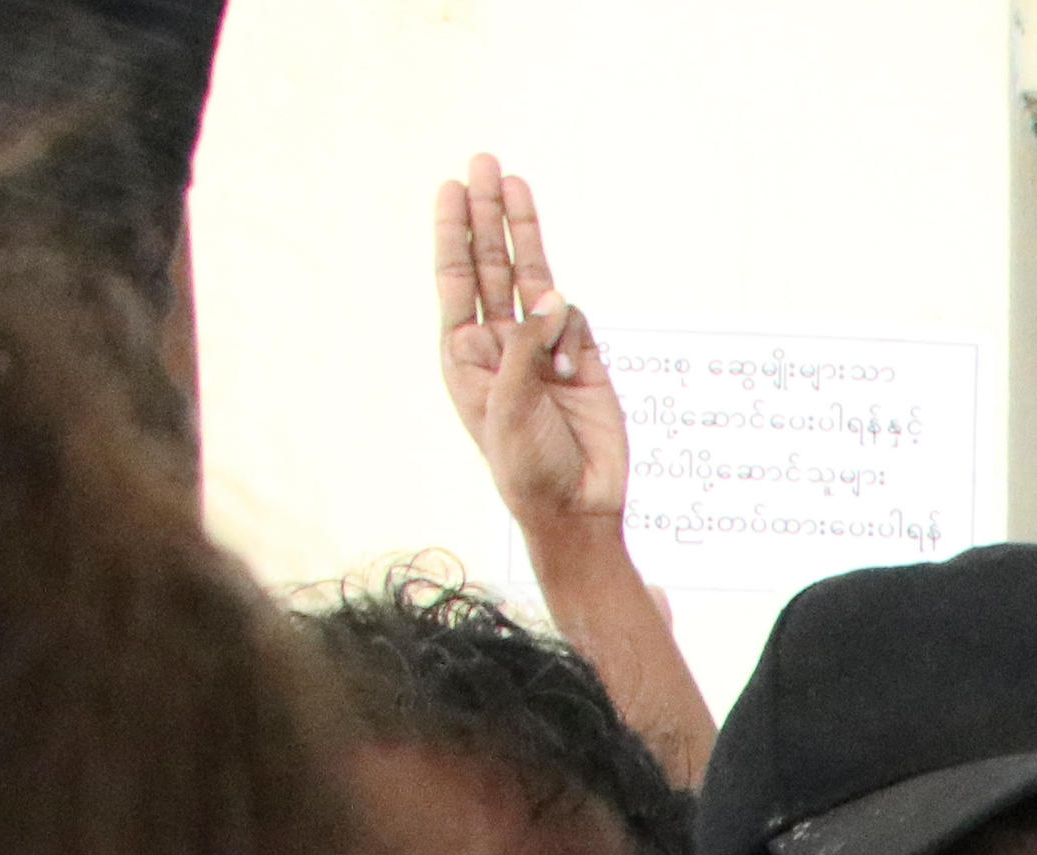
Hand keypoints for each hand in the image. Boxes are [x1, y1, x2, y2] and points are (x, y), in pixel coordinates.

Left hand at [433, 155, 628, 531]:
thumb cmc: (526, 466)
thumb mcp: (506, 405)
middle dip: (486, 215)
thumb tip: (552, 298)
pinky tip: (569, 370)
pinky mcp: (584, 362)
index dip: (454, 233)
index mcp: (466, 355)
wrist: (579, 508)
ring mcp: (543, 351)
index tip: (451, 188)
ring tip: (516, 184)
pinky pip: (575, 323)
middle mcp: (501, 344)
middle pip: (492, 265)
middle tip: (484, 164)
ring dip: (525, 232)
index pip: (457, 280)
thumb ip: (523, 347)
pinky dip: (570, 334)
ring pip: (535, 279)